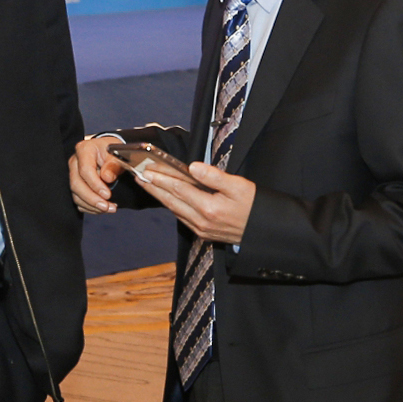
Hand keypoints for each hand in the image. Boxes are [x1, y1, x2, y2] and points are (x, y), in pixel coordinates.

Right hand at [69, 136, 125, 214]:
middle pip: (77, 184)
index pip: (85, 170)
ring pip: (76, 195)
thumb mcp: (118, 154)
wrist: (109, 153)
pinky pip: (79, 201)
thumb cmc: (113, 152)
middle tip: (107, 207)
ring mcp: (73, 174)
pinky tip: (102, 208)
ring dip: (92, 206)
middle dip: (92, 199)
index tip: (108, 195)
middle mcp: (74, 162)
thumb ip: (114, 165)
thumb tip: (107, 178)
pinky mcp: (76, 186)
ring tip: (109, 209)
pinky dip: (90, 208)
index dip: (95, 185)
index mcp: (84, 150)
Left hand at [140, 160, 255, 245]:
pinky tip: (167, 199)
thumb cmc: (255, 206)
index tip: (147, 170)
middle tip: (138, 176)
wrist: (264, 232)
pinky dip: (172, 206)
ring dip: (160, 197)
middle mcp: (201, 222)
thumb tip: (192, 167)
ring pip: (175, 210)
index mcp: (209, 208)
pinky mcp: (204, 234)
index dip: (161, 179)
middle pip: (171, 201)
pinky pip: (182, 218)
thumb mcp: (240, 186)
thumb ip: (214, 176)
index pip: (179, 190)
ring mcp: (202, 230)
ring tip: (148, 184)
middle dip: (154, 188)